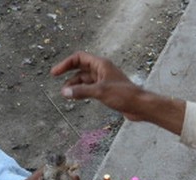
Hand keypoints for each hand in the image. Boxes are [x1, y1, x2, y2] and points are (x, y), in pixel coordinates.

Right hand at [51, 51, 185, 133]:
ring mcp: (104, 80)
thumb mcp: (100, 92)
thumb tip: (64, 92)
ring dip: (74, 85)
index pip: (79, 58)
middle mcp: (102, 70)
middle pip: (80, 68)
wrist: (140, 106)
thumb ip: (81, 91)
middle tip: (56, 80)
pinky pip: (90, 88)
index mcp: (101, 64)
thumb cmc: (124, 95)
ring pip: (85, 80)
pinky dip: (82, 91)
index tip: (55, 72)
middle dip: (68, 74)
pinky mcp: (107, 91)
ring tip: (65, 94)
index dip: (66, 64)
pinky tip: (76, 97)